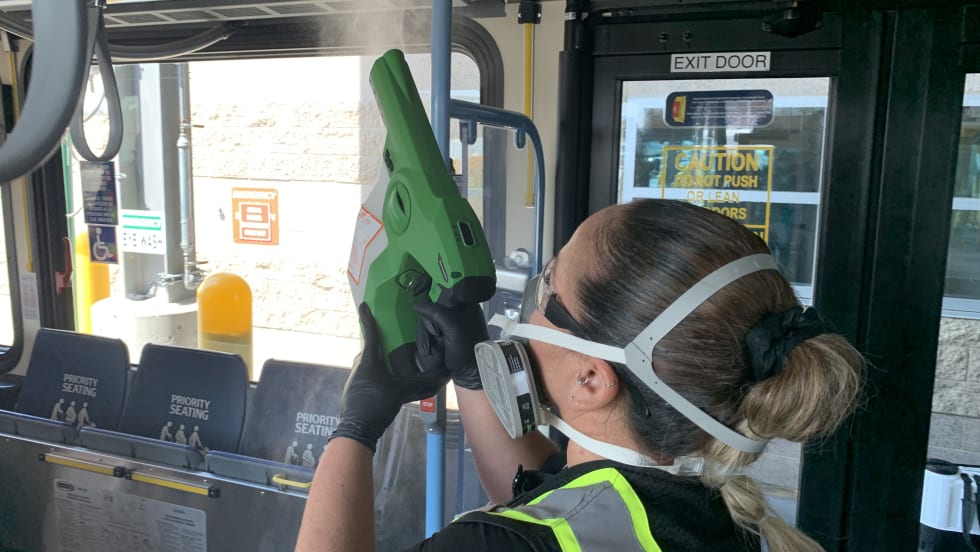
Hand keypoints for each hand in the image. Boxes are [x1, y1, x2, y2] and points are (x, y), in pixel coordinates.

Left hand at [331, 303, 449, 452]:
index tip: (364, 304)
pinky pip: (368, 373)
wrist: (357, 429)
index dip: (368, 318)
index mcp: (369, 362)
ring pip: (368, 361)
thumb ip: (421, 384)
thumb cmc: (376, 405)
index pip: (370, 335)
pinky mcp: (356, 389)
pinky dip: (377, 370)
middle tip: (389, 331)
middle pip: (369, 348)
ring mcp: (356, 378)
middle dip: (377, 338)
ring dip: (378, 356)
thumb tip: (441, 376)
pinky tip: (387, 377)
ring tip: (391, 354)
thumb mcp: (401, 392)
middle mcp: (360, 366)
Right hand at [413, 301, 489, 389]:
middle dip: (430, 322)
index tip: (425, 307)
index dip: (433, 298)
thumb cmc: (466, 349)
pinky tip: (432, 346)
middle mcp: (459, 313)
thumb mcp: (452, 327)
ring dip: (428, 333)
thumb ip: (435, 312)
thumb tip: (416, 305)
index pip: (445, 293)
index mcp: (467, 306)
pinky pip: (430, 331)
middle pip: (434, 308)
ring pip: (430, 321)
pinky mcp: (444, 336)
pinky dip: (428, 338)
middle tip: (437, 334)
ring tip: (436, 343)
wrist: (469, 375)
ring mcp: (450, 325)